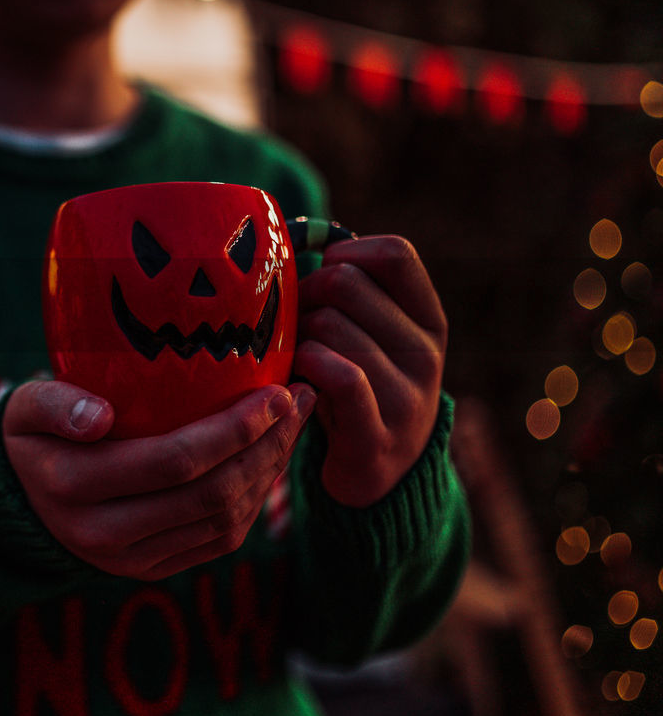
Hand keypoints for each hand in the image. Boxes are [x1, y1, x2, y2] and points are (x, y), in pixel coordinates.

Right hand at [1, 379, 315, 580]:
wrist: (22, 499)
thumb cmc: (35, 434)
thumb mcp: (25, 407)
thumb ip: (55, 403)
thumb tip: (99, 416)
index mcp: (72, 486)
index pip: (172, 461)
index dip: (232, 430)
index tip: (272, 392)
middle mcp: (103, 533)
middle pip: (209, 494)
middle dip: (264, 447)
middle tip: (296, 401)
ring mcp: (131, 559)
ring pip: (222, 521)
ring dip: (267, 472)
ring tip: (292, 424)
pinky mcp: (153, 569)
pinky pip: (219, 540)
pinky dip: (254, 500)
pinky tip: (268, 458)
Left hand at [293, 235, 447, 507]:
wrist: (378, 475)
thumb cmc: (357, 387)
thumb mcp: (369, 336)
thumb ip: (348, 292)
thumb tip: (287, 241)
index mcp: (427, 319)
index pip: (396, 253)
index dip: (345, 253)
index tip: (321, 277)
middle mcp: (425, 352)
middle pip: (347, 284)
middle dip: (305, 295)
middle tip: (294, 323)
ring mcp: (407, 395)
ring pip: (330, 328)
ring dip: (296, 338)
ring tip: (294, 357)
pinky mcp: (378, 433)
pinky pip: (338, 375)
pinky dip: (306, 367)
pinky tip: (296, 379)